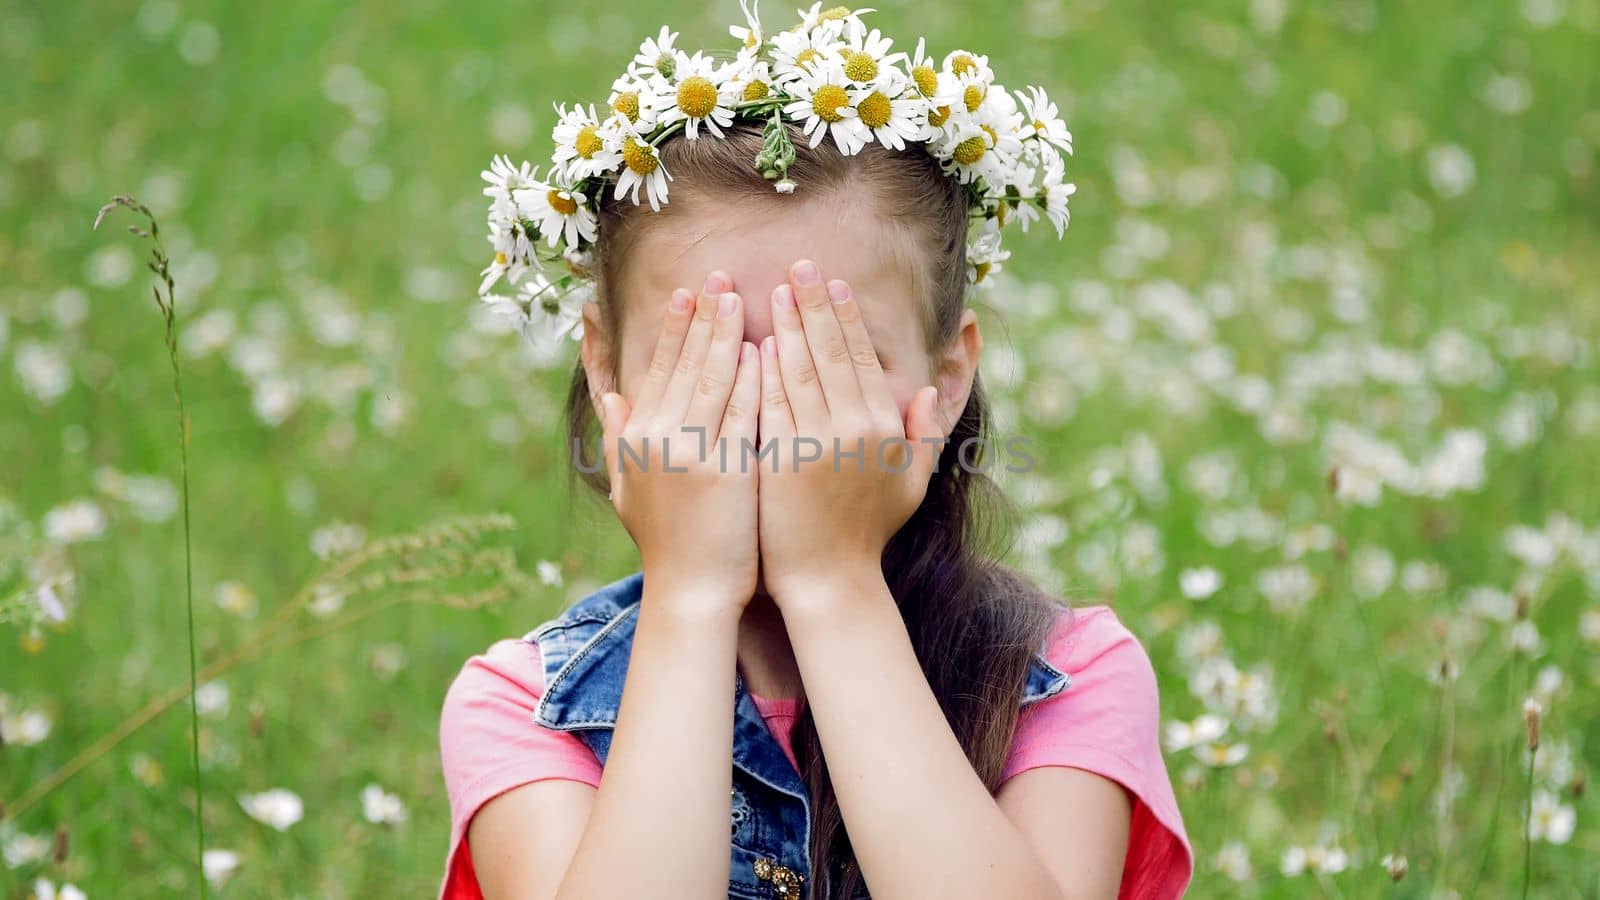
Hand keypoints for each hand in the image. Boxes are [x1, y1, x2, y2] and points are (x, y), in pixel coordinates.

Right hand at [594, 271, 761, 615]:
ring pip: (713, 377)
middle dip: (703, 315)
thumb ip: (617, 436)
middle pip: (685, 362)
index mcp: (638, 435)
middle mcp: (659, 437)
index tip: (689, 292)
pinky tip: (767, 347)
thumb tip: (609, 394)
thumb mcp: (626, 487)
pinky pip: (743, 411)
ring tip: (743, 297)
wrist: (691, 592)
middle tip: (720, 276)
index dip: (675, 327)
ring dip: (728, 333)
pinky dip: (754, 377)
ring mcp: (692, 452)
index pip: (658, 367)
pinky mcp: (727, 469)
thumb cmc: (666, 542)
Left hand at [756, 259, 944, 608]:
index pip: (859, 356)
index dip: (843, 316)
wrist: (827, 581)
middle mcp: (855, 428)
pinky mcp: (782, 459)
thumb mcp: (910, 484)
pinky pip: (769, 403)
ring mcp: (817, 442)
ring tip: (770, 292)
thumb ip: (922, 435)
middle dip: (812, 304)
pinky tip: (750, 343)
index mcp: (884, 426)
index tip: (830, 284)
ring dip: (783, 326)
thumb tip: (923, 392)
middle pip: (829, 351)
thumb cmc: (867, 534)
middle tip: (796, 267)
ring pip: (797, 370)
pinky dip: (760, 370)